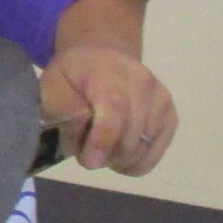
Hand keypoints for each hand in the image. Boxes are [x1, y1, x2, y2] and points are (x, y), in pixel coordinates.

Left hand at [38, 44, 176, 176]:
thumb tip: (74, 142)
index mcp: (108, 70)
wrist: (102, 59)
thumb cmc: (72, 77)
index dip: (103, 140)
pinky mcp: (171, 117)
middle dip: (104, 155)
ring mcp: (161, 99)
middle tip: (84, 153)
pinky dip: (134, 163)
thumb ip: (61, 114)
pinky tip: (117, 153)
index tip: (90, 161)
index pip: (114, 109)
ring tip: (100, 148)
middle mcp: (142, 81)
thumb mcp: (52, 87)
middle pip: (130, 135)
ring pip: (142, 149)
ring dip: (117, 160)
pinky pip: (153, 155)